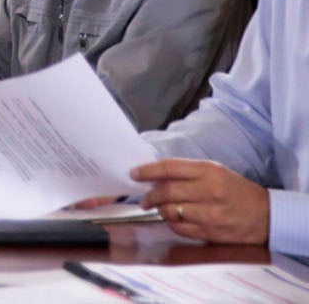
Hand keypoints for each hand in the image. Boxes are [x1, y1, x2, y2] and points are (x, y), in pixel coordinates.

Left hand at [132, 159, 271, 245]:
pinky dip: (171, 224)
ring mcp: (210, 214)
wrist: (266, 216)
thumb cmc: (236, 190)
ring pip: (171, 211)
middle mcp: (209, 191)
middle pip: (167, 191)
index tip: (134, 174)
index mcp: (209, 171)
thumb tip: (156, 174)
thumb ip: (188, 171)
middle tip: (144, 198)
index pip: (170, 168)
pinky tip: (172, 219)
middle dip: (149, 195)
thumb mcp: (215, 171)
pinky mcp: (211, 232)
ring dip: (159, 210)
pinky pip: (181, 229)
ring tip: (158, 208)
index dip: (148, 171)